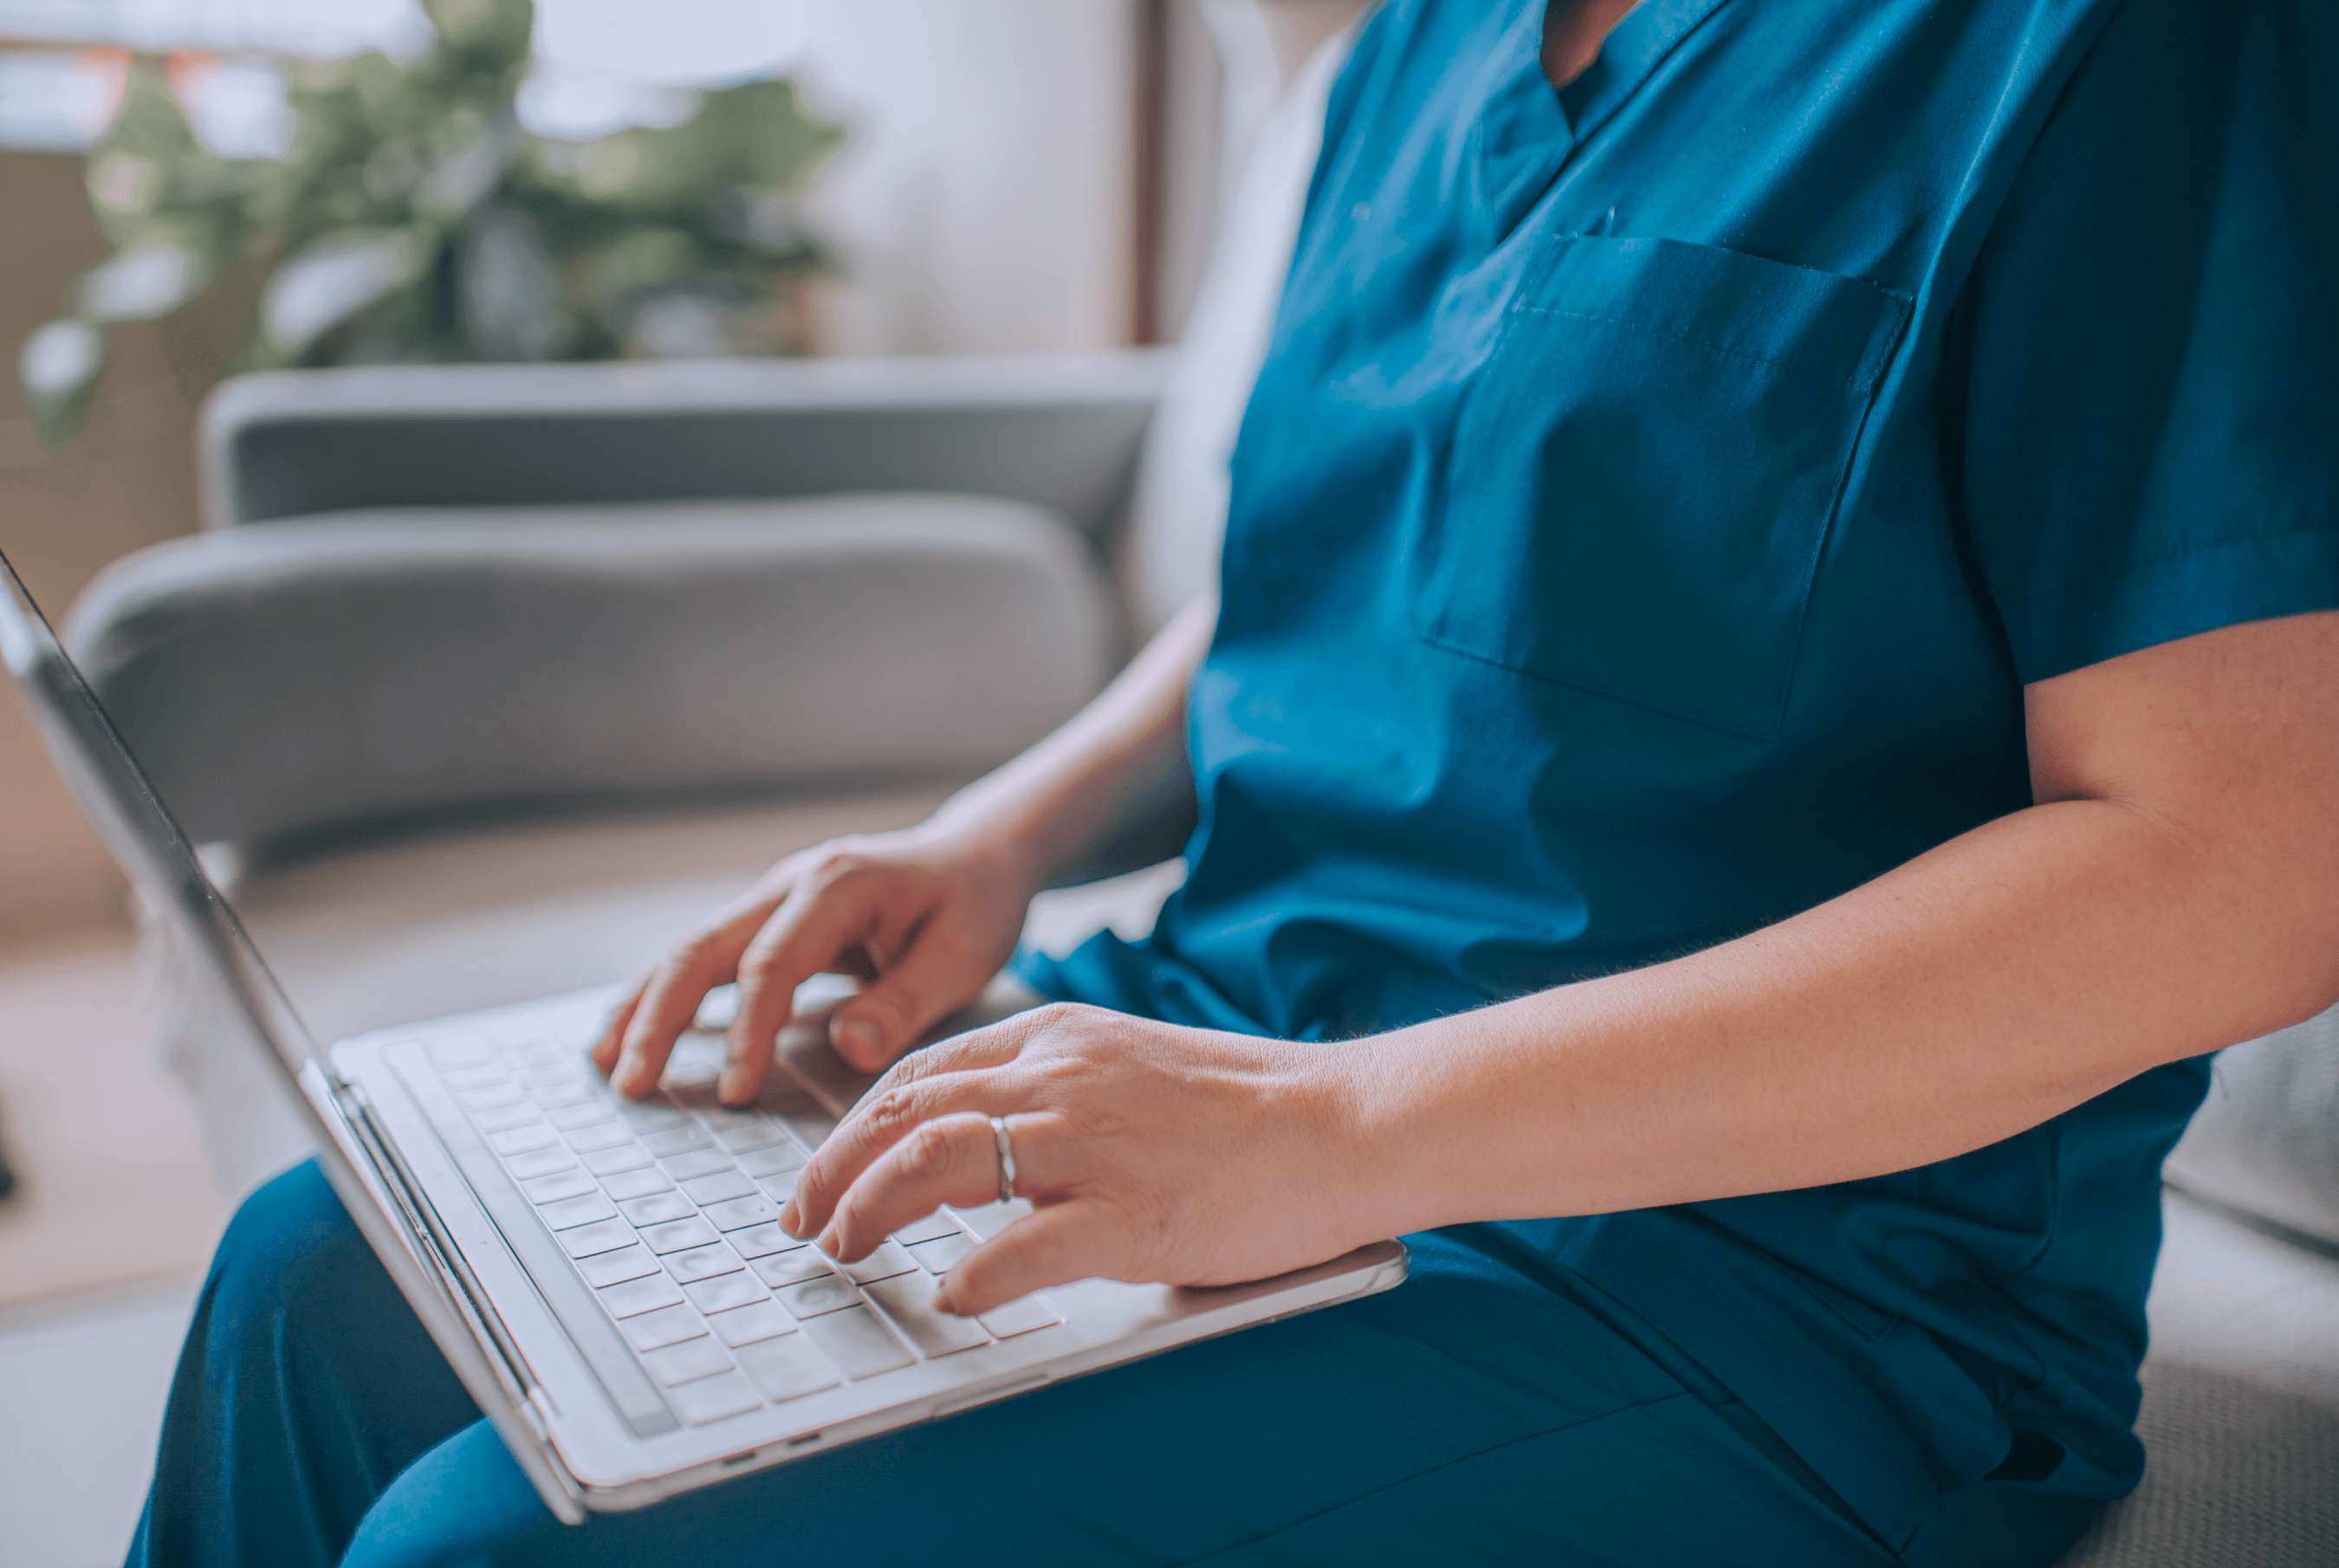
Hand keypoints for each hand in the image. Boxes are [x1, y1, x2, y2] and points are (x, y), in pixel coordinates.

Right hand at [593, 823, 1041, 1103]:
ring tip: (606, 1064)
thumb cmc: (974, 904)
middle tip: (631, 1084)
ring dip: (645, 1005)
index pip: (773, 964)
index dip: (748, 1030)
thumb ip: (906, 1001)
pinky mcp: (770, 918)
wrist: (977, 854)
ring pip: (690, 949)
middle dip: (660, 1017)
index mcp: (839, 887)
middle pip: (704, 948)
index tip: (735, 1092)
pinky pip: (707, 957)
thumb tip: (848, 1047)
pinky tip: (632, 1033)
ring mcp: (774, 897)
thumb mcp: (964, 955)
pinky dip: (665, 994)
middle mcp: (792, 884)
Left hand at [778, 1002, 1382, 1316]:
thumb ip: (1052, 1089)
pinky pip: (1024, 1246)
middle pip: (905, 1111)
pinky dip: (971, 1277)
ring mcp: (1094, 1142)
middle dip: (834, 1168)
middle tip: (804, 1220)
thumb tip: (973, 1139)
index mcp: (1059, 1037)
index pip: (920, 1071)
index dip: (854, 1124)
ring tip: (844, 1250)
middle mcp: (1061, 1076)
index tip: (825, 1170)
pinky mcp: (1133, 1212)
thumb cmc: (1248, 1105)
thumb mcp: (1129, 1065)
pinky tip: (948, 1297)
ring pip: (938, 1160)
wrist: (1345, 1121)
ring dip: (870, 1208)